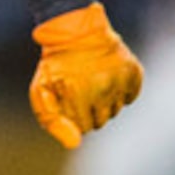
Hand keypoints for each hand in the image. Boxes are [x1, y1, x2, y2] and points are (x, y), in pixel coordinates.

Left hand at [29, 3, 143, 148]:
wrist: (75, 29)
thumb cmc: (55, 64)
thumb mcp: (41, 91)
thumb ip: (53, 121)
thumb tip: (75, 145)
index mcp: (78, 94)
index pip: (83, 128)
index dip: (73, 116)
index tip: (67, 99)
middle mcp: (103, 87)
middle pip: (101, 122)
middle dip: (88, 112)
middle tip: (79, 91)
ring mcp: (120, 78)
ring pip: (115, 111)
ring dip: (104, 102)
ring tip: (92, 82)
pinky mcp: (133, 71)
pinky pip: (131, 97)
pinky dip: (121, 92)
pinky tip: (108, 79)